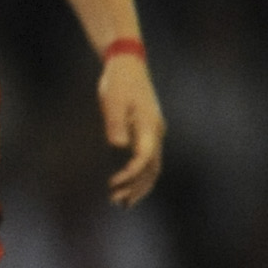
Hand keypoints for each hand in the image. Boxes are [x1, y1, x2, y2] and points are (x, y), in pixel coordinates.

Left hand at [99, 53, 165, 205]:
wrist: (127, 65)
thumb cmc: (118, 83)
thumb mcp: (112, 101)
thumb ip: (115, 123)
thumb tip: (118, 146)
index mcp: (148, 126)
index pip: (144, 158)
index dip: (130, 174)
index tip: (113, 184)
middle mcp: (155, 132)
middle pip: (152, 168)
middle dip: (136, 187)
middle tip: (118, 202)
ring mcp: (153, 133)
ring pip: (152, 166)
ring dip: (139, 185)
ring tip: (122, 201)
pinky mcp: (147, 132)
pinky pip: (148, 159)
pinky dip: (139, 174)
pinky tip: (126, 184)